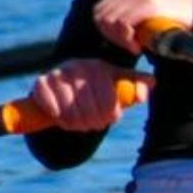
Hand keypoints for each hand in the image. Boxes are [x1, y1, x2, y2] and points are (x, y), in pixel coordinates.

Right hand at [27, 58, 151, 132]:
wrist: (67, 86)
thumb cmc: (98, 86)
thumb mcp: (118, 83)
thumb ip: (136, 83)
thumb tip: (152, 83)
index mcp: (97, 66)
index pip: (106, 92)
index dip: (111, 110)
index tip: (112, 119)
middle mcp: (76, 66)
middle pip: (87, 103)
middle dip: (94, 120)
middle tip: (96, 126)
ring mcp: (57, 75)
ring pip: (69, 108)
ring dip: (77, 122)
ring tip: (82, 125)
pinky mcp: (40, 85)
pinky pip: (50, 105)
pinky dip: (59, 117)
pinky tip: (64, 121)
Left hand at [93, 0, 192, 55]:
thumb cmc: (175, 19)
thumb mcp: (148, 14)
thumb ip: (130, 17)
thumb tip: (112, 33)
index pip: (100, 10)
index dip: (106, 29)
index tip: (123, 41)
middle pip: (101, 16)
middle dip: (111, 36)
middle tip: (130, 46)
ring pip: (110, 21)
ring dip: (120, 39)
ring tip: (136, 46)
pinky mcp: (149, 4)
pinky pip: (124, 23)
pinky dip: (127, 39)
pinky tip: (139, 46)